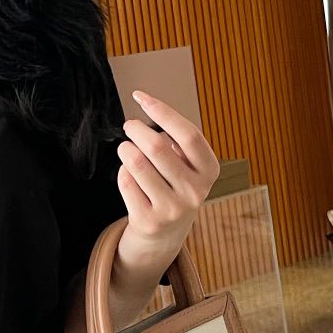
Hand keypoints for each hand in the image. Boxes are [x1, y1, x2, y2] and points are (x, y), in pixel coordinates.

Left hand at [113, 88, 220, 259]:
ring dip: (126, 149)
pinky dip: (122, 172)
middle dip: (136, 129)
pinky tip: (129, 175)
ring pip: (137, 162)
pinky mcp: (149, 221)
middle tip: (129, 126)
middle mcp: (195, 192)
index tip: (141, 97)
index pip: (188, 134)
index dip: (162, 112)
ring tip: (127, 149)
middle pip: (157, 146)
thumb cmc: (173, 186)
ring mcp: (172, 209)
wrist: (165, 235)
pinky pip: (126, 182)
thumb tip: (147, 105)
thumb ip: (175, 139)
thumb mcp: (187, 165)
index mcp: (209, 171)